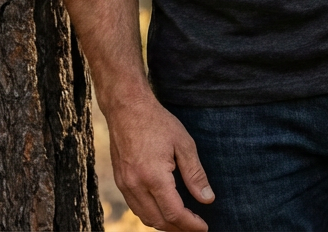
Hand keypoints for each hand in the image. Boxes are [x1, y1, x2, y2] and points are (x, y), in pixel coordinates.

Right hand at [104, 90, 214, 230]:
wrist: (126, 107)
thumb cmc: (157, 122)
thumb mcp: (183, 143)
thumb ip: (195, 174)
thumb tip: (207, 199)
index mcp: (153, 177)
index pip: (174, 213)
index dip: (190, 225)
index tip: (204, 228)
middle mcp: (136, 185)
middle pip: (159, 221)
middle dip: (179, 229)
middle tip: (195, 227)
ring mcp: (125, 185)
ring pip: (145, 217)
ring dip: (164, 223)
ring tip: (182, 222)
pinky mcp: (120, 181)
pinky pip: (135, 207)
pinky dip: (150, 214)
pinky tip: (162, 208)